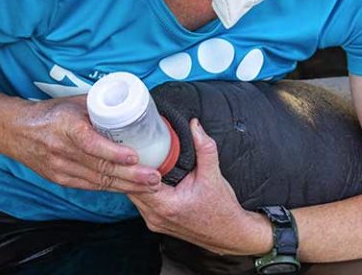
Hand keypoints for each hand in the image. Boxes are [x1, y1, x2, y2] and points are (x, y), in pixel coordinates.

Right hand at [6, 95, 162, 192]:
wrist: (16, 131)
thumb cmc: (50, 113)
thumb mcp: (74, 103)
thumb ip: (101, 106)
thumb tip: (131, 105)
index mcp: (66, 127)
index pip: (91, 144)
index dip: (114, 153)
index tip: (135, 156)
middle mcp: (62, 150)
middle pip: (100, 168)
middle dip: (131, 176)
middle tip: (154, 177)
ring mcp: (60, 168)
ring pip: (99, 181)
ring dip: (127, 186)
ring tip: (150, 186)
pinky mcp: (60, 179)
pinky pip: (91, 186)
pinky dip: (112, 188)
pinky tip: (130, 188)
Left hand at [128, 118, 272, 255]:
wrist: (230, 234)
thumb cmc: (222, 210)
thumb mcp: (214, 175)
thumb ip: (204, 148)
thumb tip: (195, 126)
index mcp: (165, 206)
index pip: (137, 181)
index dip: (135, 163)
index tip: (137, 146)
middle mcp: (155, 217)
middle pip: (131, 188)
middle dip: (132, 169)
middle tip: (136, 148)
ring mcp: (154, 222)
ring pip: (134, 196)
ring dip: (136, 179)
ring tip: (142, 159)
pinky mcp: (157, 222)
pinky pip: (142, 202)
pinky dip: (143, 189)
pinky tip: (149, 176)